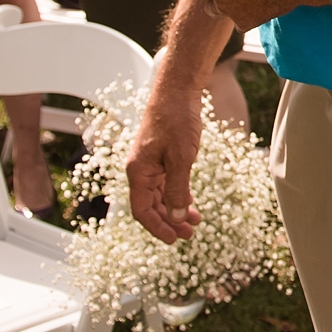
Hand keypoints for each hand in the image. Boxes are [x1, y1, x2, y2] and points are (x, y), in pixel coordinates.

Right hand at [125, 76, 203, 242]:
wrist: (177, 91)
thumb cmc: (177, 120)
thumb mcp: (181, 157)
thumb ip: (177, 188)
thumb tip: (175, 217)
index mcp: (138, 172)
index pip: (142, 210)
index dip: (157, 228)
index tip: (174, 240)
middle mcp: (140, 170)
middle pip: (150, 206)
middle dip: (168, 222)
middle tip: (189, 235)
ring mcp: (149, 164)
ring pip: (159, 197)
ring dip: (174, 211)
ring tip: (193, 223)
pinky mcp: (160, 157)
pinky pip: (165, 184)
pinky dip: (176, 196)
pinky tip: (189, 204)